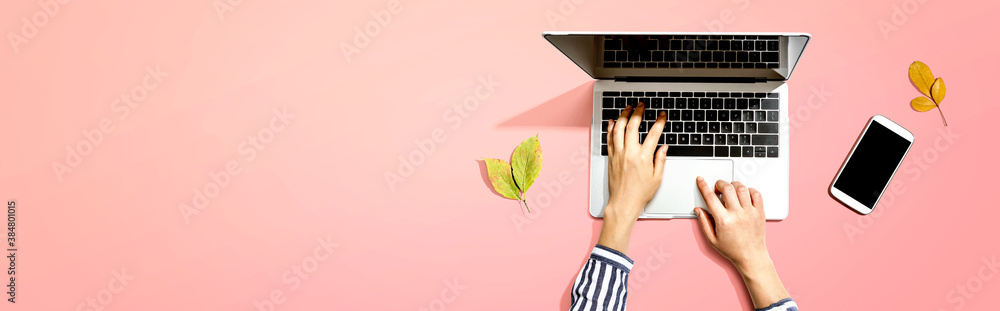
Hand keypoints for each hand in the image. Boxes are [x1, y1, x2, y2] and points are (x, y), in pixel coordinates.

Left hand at [598, 103, 667, 252]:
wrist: (623, 203)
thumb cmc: (640, 194)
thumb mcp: (657, 178)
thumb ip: (660, 160)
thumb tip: (663, 147)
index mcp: (643, 158)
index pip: (653, 134)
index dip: (659, 122)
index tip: (662, 115)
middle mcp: (629, 153)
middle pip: (633, 126)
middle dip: (638, 112)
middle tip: (642, 105)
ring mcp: (618, 154)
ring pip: (619, 129)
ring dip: (623, 116)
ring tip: (628, 108)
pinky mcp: (611, 158)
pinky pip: (609, 139)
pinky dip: (611, 128)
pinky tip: (613, 121)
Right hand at [694, 177, 788, 307]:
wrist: (751, 257)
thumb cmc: (733, 250)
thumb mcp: (712, 239)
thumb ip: (704, 222)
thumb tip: (699, 210)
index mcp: (724, 221)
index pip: (710, 197)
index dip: (703, 186)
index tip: (701, 180)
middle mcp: (737, 214)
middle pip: (727, 188)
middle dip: (719, 184)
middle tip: (718, 188)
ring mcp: (750, 212)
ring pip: (741, 188)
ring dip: (733, 185)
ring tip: (731, 191)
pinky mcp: (760, 212)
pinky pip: (756, 194)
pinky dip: (749, 190)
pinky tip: (744, 195)